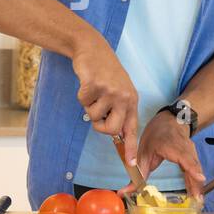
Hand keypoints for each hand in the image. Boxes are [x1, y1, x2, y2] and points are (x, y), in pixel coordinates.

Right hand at [71, 37, 139, 165]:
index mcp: (131, 101)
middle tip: (97, 114)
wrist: (93, 48)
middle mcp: (124, 97)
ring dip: (88, 105)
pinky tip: (87, 82)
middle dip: (99, 126)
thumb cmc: (106, 72)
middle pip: (110, 129)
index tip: (132, 165)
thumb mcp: (120, 90)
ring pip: (93, 115)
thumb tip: (116, 134)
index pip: (132, 129)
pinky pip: (83, 102)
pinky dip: (81, 95)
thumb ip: (120, 110)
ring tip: (94, 90)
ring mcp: (110, 90)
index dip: (131, 148)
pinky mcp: (95, 84)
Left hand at [136, 112, 206, 200]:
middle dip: (196, 184)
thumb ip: (137, 173)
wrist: (171, 119)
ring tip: (199, 201)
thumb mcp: (144, 151)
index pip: (185, 158)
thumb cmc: (157, 133)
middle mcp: (185, 149)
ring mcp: (191, 153)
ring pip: (196, 170)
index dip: (192, 168)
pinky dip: (196, 182)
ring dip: (198, 186)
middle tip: (198, 200)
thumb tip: (124, 191)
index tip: (199, 178)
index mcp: (172, 145)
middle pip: (193, 167)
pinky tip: (196, 195)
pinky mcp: (193, 158)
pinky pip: (196, 170)